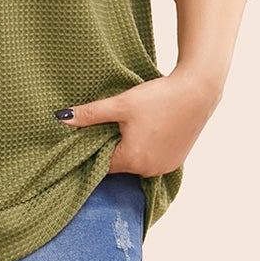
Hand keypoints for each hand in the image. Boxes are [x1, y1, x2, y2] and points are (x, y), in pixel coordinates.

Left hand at [58, 69, 221, 176]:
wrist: (198, 90)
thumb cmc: (158, 97)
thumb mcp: (120, 104)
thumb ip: (90, 114)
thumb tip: (61, 118)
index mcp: (132, 160)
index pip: (102, 165)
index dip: (95, 150)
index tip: (92, 136)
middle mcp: (149, 170)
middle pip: (120, 165)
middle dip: (114, 148)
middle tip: (113, 127)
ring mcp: (166, 167)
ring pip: (138, 163)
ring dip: (132, 150)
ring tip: (133, 127)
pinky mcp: (177, 160)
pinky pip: (154, 160)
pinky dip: (148, 149)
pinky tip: (149, 130)